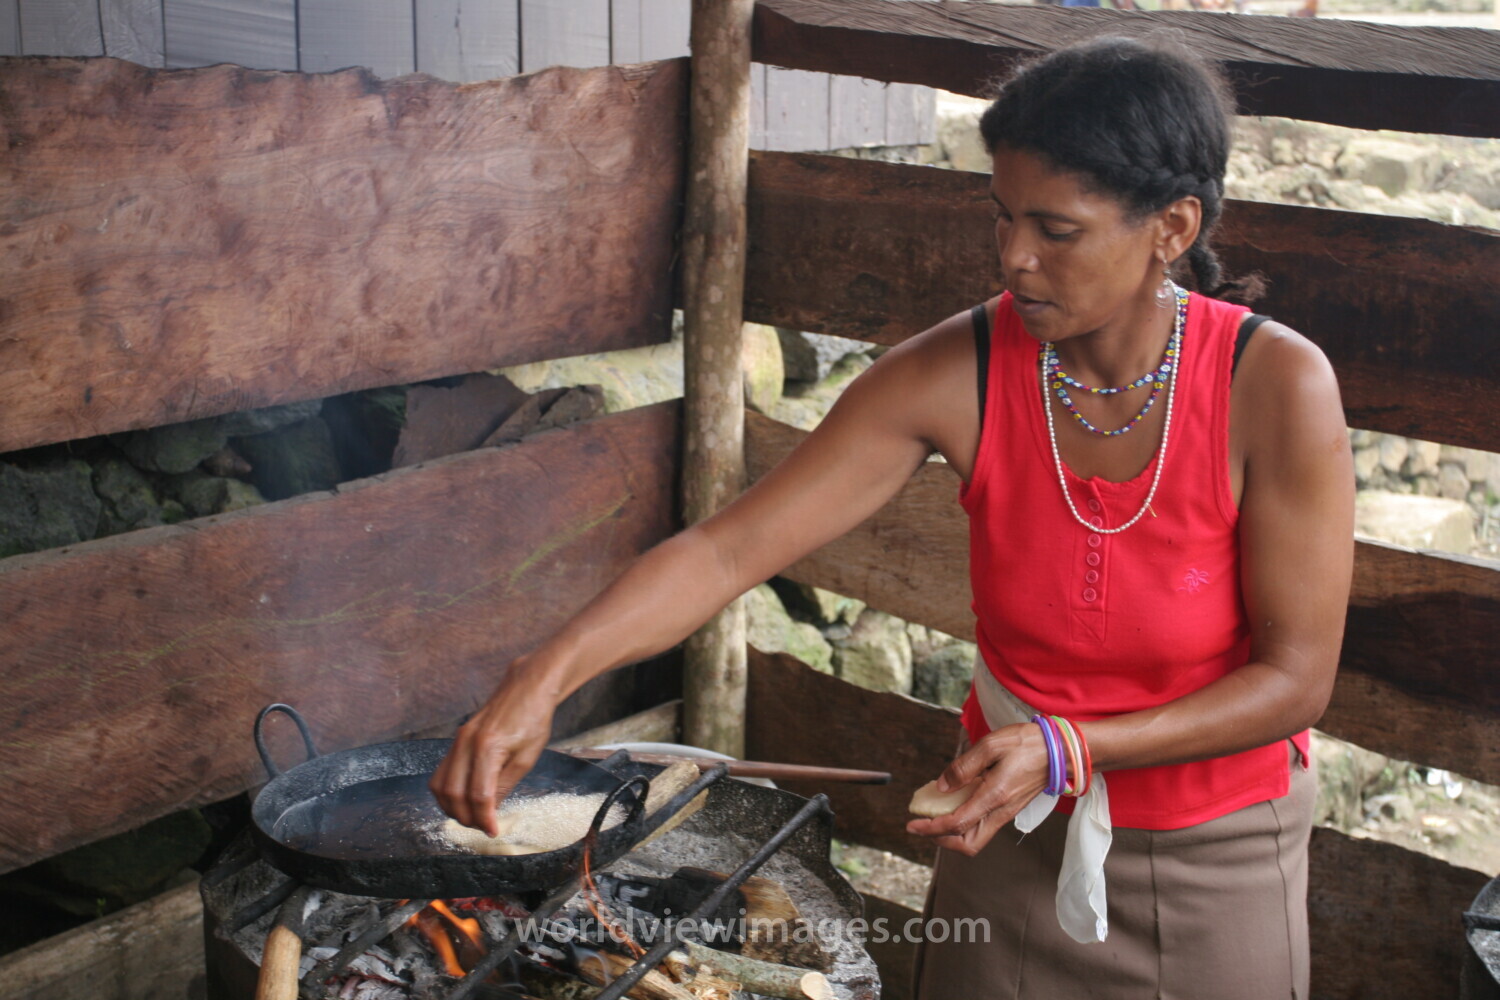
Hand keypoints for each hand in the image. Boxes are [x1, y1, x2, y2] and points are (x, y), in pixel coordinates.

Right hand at [429, 659, 557, 836]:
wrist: (525, 689)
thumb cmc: (532, 720)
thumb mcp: (526, 758)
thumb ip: (505, 785)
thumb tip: (489, 810)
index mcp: (488, 748)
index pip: (479, 794)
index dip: (484, 818)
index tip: (492, 831)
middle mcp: (466, 743)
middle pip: (453, 793)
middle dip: (466, 816)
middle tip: (482, 827)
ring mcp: (457, 740)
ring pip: (440, 785)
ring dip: (451, 807)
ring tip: (471, 817)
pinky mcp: (456, 740)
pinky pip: (441, 772)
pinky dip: (447, 792)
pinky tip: (461, 800)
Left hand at [905, 722, 1050, 855]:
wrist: (1061, 751)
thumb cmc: (1027, 744)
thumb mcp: (991, 745)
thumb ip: (964, 766)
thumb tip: (941, 786)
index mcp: (995, 796)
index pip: (957, 824)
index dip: (931, 828)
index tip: (912, 825)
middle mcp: (1001, 811)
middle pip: (968, 844)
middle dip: (942, 841)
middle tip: (922, 826)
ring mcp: (1007, 813)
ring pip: (976, 839)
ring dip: (953, 835)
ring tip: (934, 817)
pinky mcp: (1010, 809)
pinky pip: (983, 826)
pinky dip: (965, 824)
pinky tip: (954, 805)